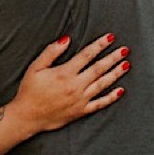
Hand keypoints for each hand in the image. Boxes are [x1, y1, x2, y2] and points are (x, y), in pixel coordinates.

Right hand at [6, 33, 127, 134]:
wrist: (27, 117)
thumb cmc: (29, 91)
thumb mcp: (35, 67)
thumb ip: (51, 52)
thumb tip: (66, 39)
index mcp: (65, 73)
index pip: (87, 55)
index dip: (99, 45)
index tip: (110, 37)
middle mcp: (75, 86)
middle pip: (99, 68)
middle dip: (113, 58)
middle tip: (125, 50)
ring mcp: (80, 100)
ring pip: (102, 84)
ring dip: (115, 74)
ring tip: (126, 65)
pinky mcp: (81, 111)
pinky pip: (100, 104)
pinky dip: (111, 97)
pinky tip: (120, 90)